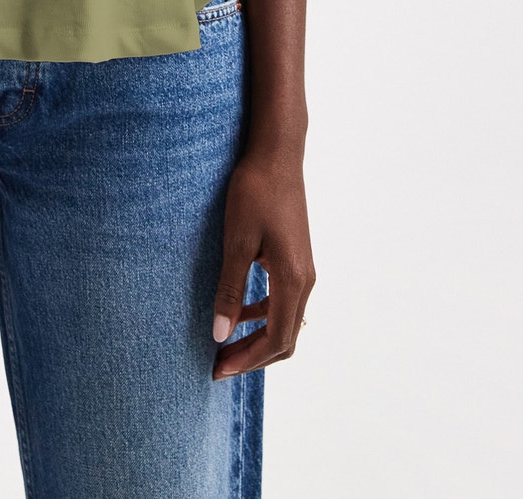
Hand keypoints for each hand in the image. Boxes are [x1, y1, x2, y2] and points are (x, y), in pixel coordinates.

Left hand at [210, 146, 314, 379]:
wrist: (276, 154)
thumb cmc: (255, 192)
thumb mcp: (237, 241)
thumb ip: (230, 289)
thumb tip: (220, 334)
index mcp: (292, 279)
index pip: (275, 339)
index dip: (247, 359)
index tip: (217, 369)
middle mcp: (305, 279)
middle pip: (285, 338)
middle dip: (253, 356)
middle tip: (219, 365)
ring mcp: (304, 269)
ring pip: (286, 320)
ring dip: (258, 338)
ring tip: (226, 344)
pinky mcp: (296, 258)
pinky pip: (284, 300)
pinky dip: (263, 315)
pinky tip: (240, 310)